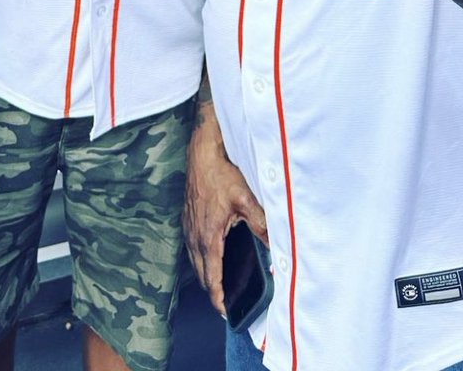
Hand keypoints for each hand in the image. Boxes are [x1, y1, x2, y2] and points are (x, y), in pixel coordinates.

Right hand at [183, 100, 266, 314]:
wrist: (201, 151)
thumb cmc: (221, 173)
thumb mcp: (246, 199)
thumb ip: (260, 224)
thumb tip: (275, 245)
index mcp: (209, 235)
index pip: (212, 276)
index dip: (219, 296)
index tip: (225, 311)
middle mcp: (195, 234)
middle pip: (201, 273)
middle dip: (212, 291)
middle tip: (225, 304)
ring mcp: (188, 225)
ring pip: (195, 260)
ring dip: (205, 275)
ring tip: (218, 287)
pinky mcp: (187, 216)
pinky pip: (191, 246)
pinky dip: (199, 259)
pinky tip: (208, 257)